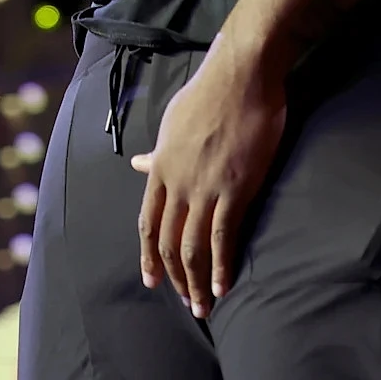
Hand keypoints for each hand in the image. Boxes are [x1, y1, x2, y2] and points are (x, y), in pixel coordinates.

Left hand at [131, 37, 286, 318]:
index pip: (148, 222)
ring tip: (202, 305)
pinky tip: (223, 286)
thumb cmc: (209, 93)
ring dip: (196, 282)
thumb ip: (159, 151)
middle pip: (168, 241)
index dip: (149, 254)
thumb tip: (140, 165)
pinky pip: (224, 237)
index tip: (151, 279)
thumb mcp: (173, 122)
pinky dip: (221, 266)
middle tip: (184, 300)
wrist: (240, 75)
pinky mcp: (235, 189)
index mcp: (162, 166)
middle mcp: (178, 182)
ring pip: (193, 247)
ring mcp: (205, 188)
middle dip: (174, 276)